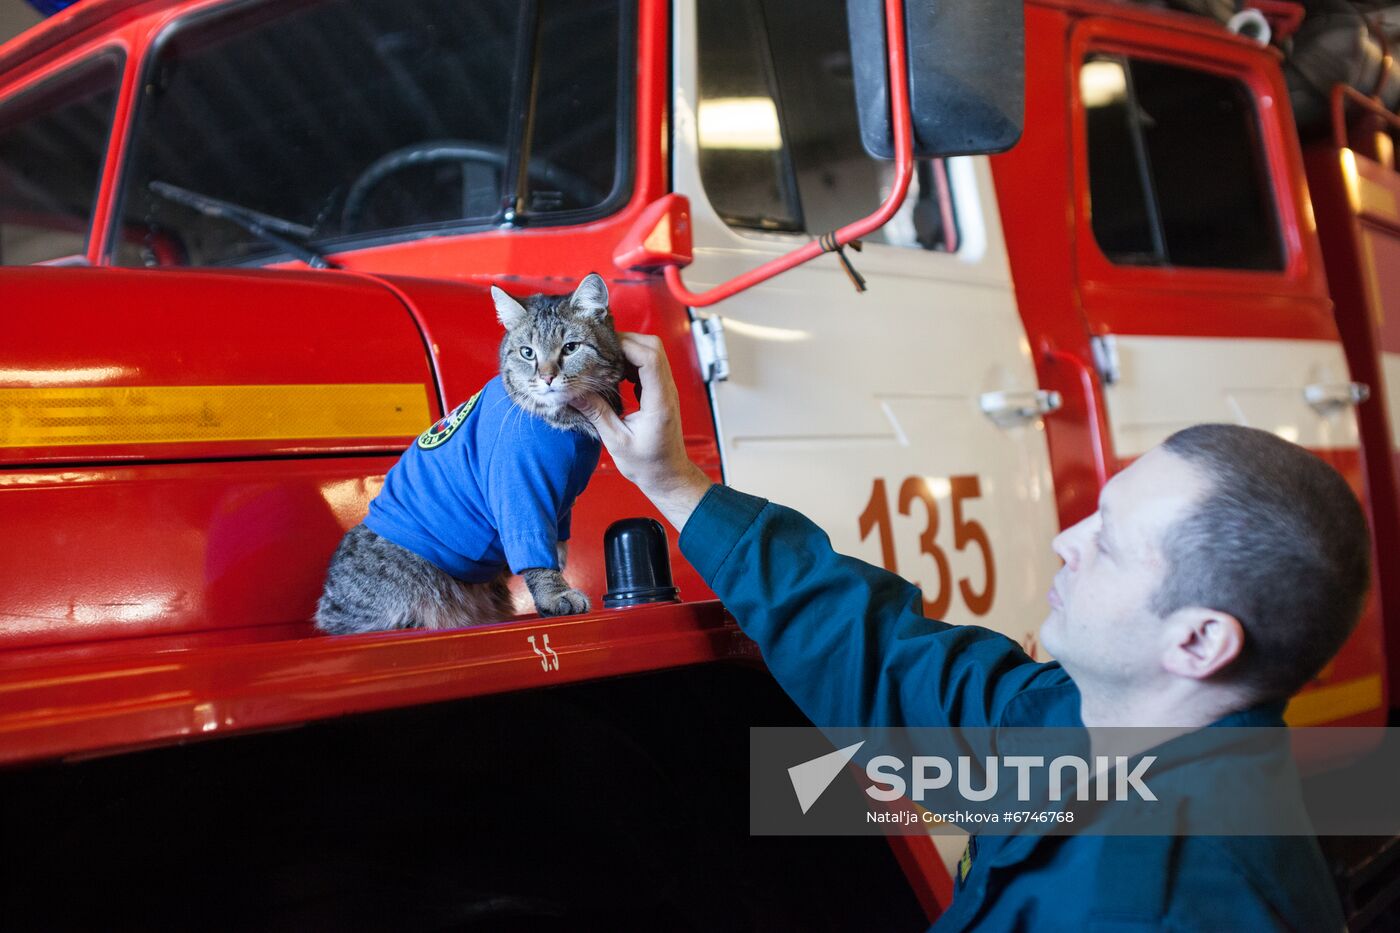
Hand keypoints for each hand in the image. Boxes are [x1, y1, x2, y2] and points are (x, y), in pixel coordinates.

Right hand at [570, 333, 712, 529]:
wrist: (668, 476)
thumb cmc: (647, 464)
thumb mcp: (615, 440)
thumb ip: (596, 413)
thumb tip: (572, 391)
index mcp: (659, 402)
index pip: (650, 359)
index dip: (626, 346)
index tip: (601, 348)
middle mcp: (667, 391)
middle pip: (653, 347)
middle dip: (625, 341)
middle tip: (598, 349)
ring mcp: (666, 390)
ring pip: (652, 352)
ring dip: (628, 350)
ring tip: (602, 359)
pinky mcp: (660, 392)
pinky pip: (649, 365)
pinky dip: (631, 361)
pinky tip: (613, 372)